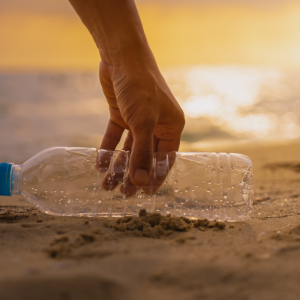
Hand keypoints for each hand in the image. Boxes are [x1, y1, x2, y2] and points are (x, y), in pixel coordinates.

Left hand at [99, 57, 184, 187]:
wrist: (122, 57)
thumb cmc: (141, 87)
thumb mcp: (143, 122)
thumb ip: (142, 153)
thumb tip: (140, 182)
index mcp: (171, 126)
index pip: (165, 158)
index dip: (156, 176)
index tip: (146, 193)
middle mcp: (156, 124)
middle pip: (145, 156)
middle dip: (134, 174)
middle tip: (124, 193)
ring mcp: (138, 120)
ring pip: (129, 149)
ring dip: (119, 166)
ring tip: (108, 184)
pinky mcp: (121, 114)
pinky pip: (114, 137)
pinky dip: (107, 150)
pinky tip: (100, 164)